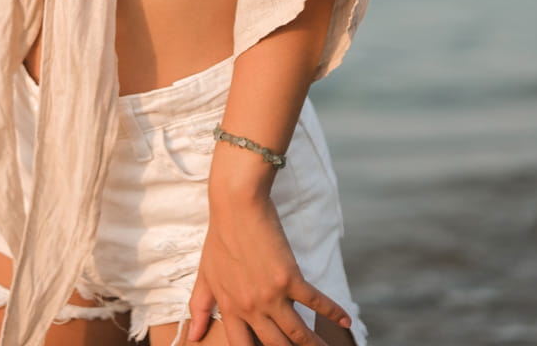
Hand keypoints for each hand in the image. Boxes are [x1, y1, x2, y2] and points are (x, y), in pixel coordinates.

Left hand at [188, 196, 351, 345]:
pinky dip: (332, 312)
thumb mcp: (205, 273)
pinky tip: (345, 321)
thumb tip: (192, 336)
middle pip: (275, 345)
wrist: (236, 205)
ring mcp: (271, 295)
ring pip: (296, 333)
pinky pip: (315, 302)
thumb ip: (199, 306)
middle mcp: (251, 307)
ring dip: (312, 345)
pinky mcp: (289, 278)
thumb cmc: (220, 236)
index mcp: (230, 307)